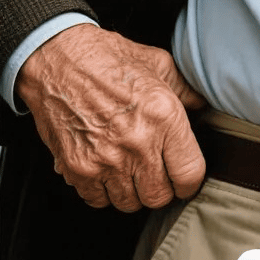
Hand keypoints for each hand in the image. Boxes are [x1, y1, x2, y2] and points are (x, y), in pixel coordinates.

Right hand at [17, 24, 206, 211]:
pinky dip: (103, 191)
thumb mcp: (159, 65)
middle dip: (162, 189)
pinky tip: (106, 171)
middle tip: (156, 174)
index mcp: (164, 118)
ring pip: (130, 203)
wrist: (55, 56)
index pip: (189, 175)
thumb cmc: (106, 58)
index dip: (190, 183)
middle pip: (160, 196)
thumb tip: (203, 107)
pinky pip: (98, 199)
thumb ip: (186, 91)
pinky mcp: (77, 167)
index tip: (185, 180)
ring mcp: (105, 159)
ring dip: (132, 192)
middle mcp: (137, 143)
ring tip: (130, 170)